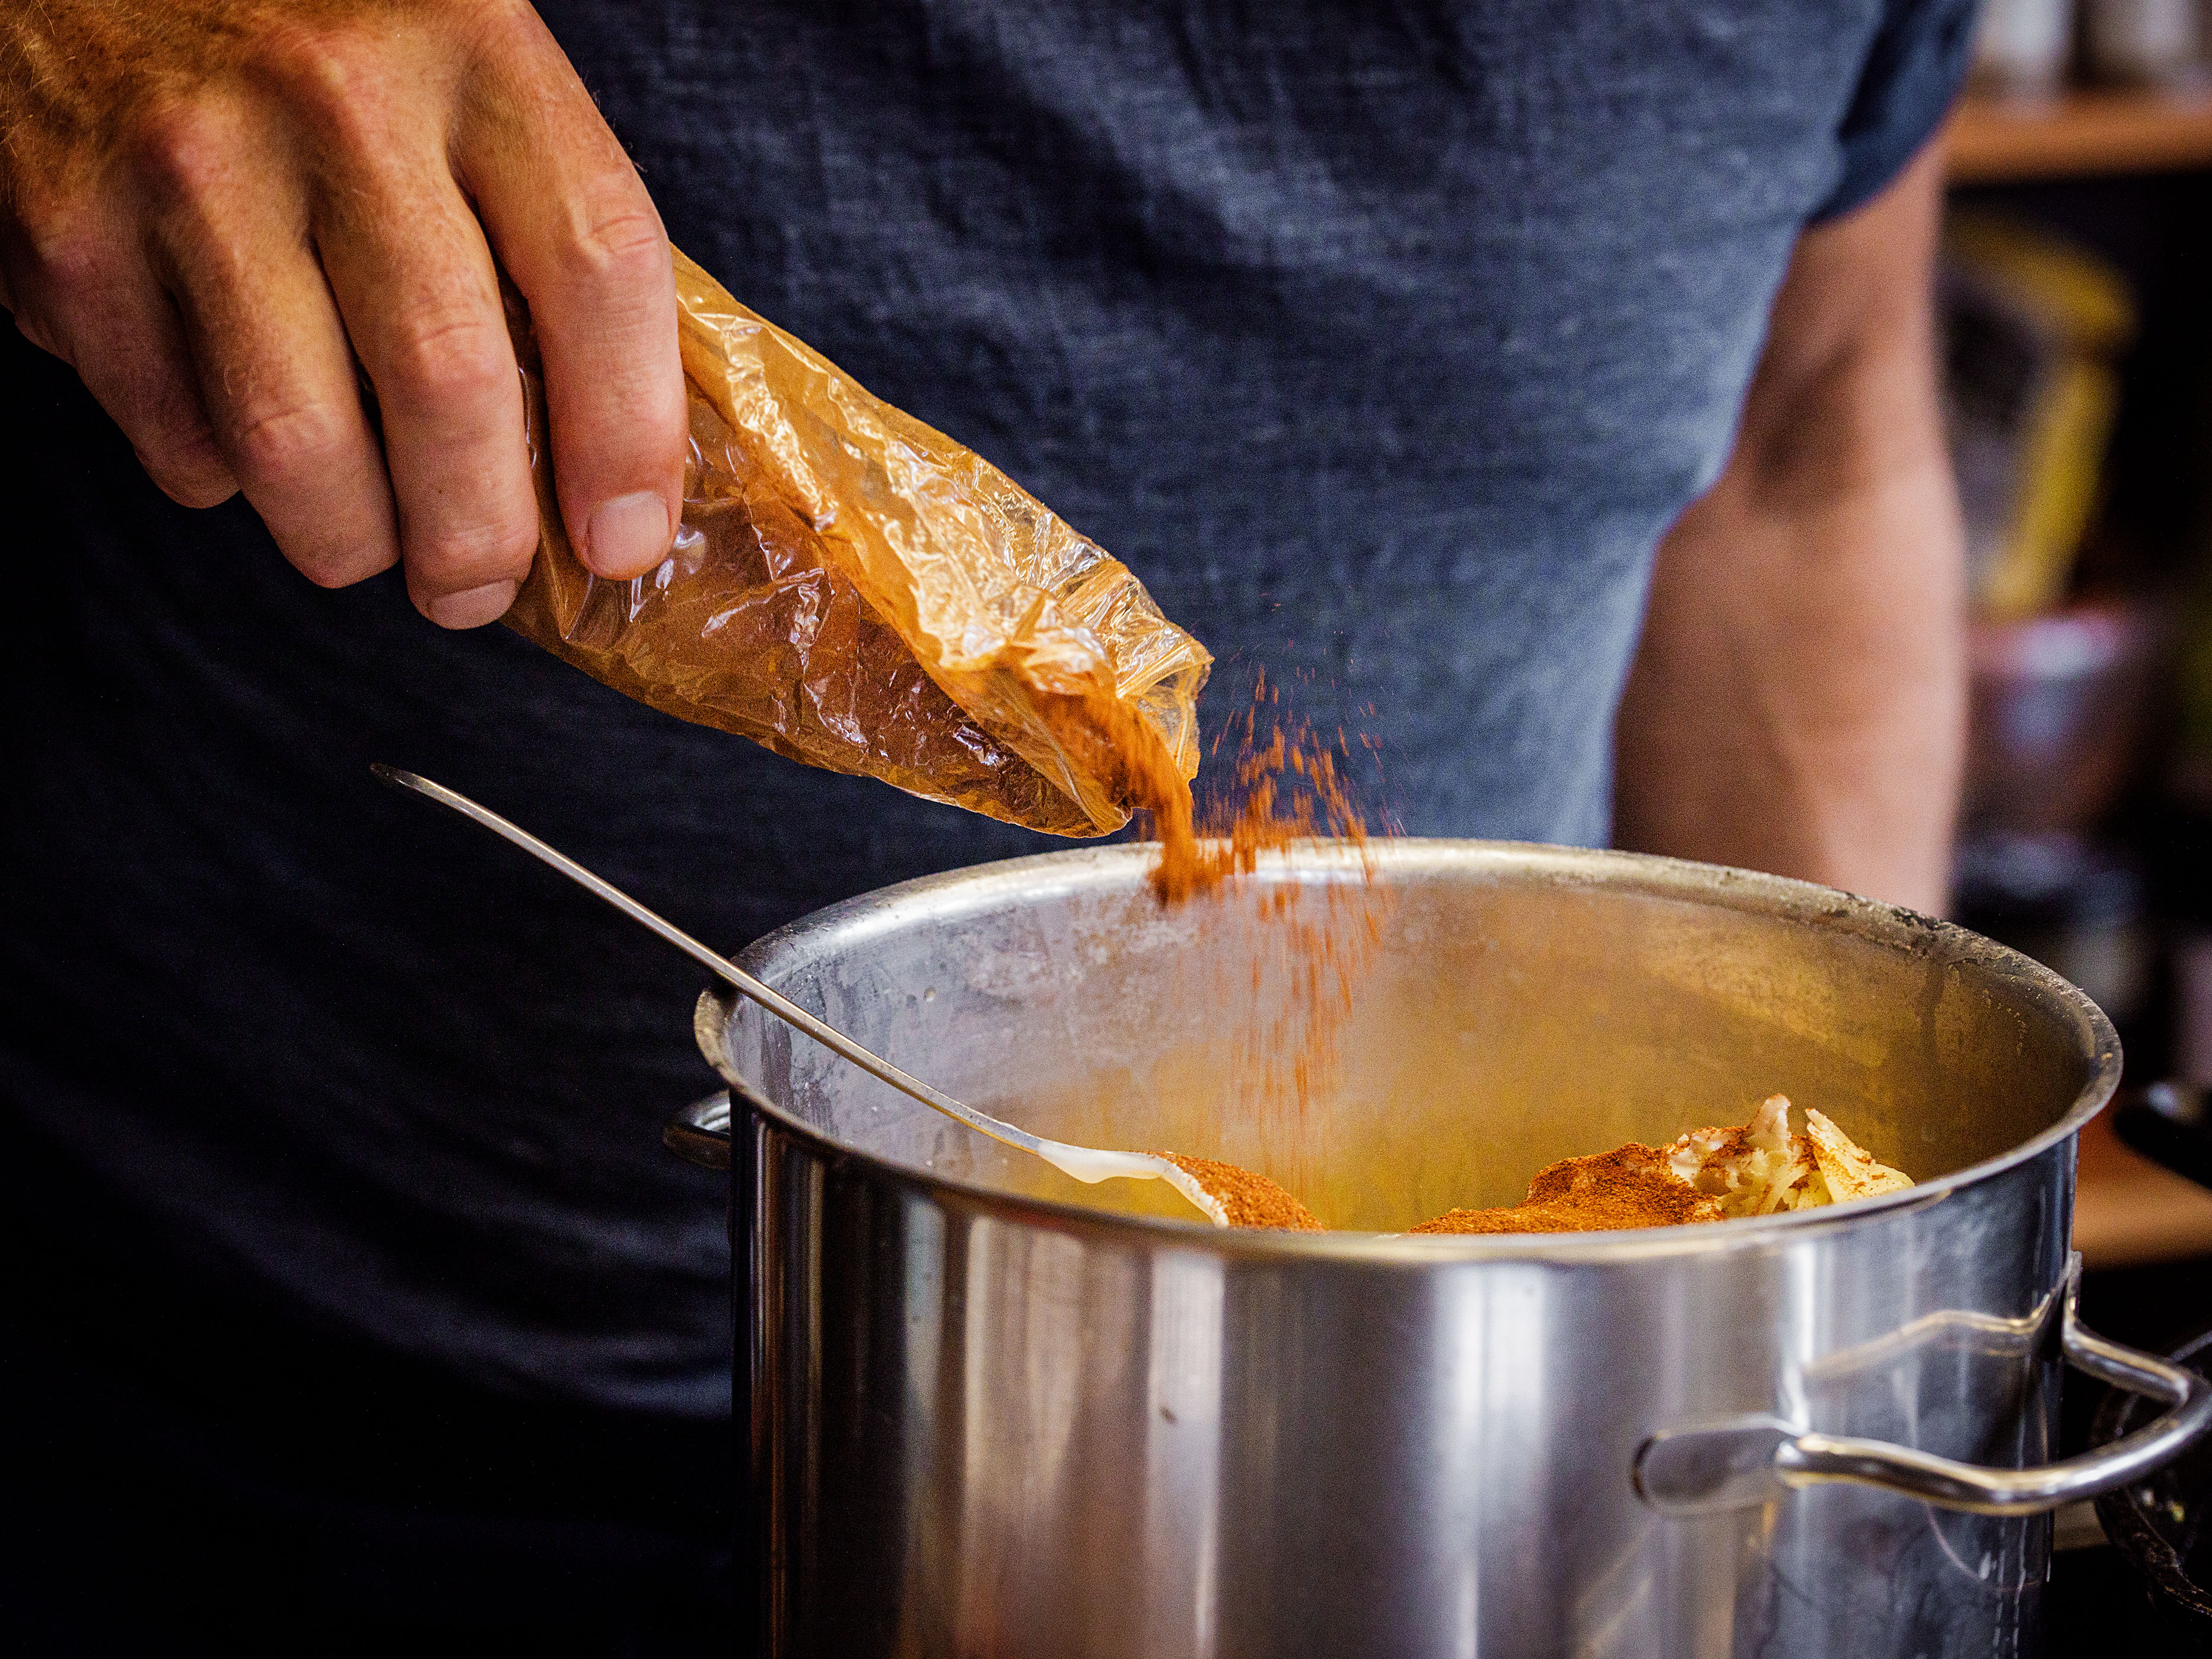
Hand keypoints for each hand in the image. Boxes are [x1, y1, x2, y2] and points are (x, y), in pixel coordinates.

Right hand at [0, 0, 686, 626]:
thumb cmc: (320, 25)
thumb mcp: (469, 66)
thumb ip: (547, 227)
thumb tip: (617, 453)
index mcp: (474, 50)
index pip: (596, 271)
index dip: (627, 438)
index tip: (624, 540)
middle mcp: (335, 99)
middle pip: (449, 386)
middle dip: (479, 538)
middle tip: (479, 585)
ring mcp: (189, 163)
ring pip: (301, 447)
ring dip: (354, 540)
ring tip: (376, 545)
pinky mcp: (68, 230)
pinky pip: (180, 435)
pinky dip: (227, 478)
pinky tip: (248, 432)